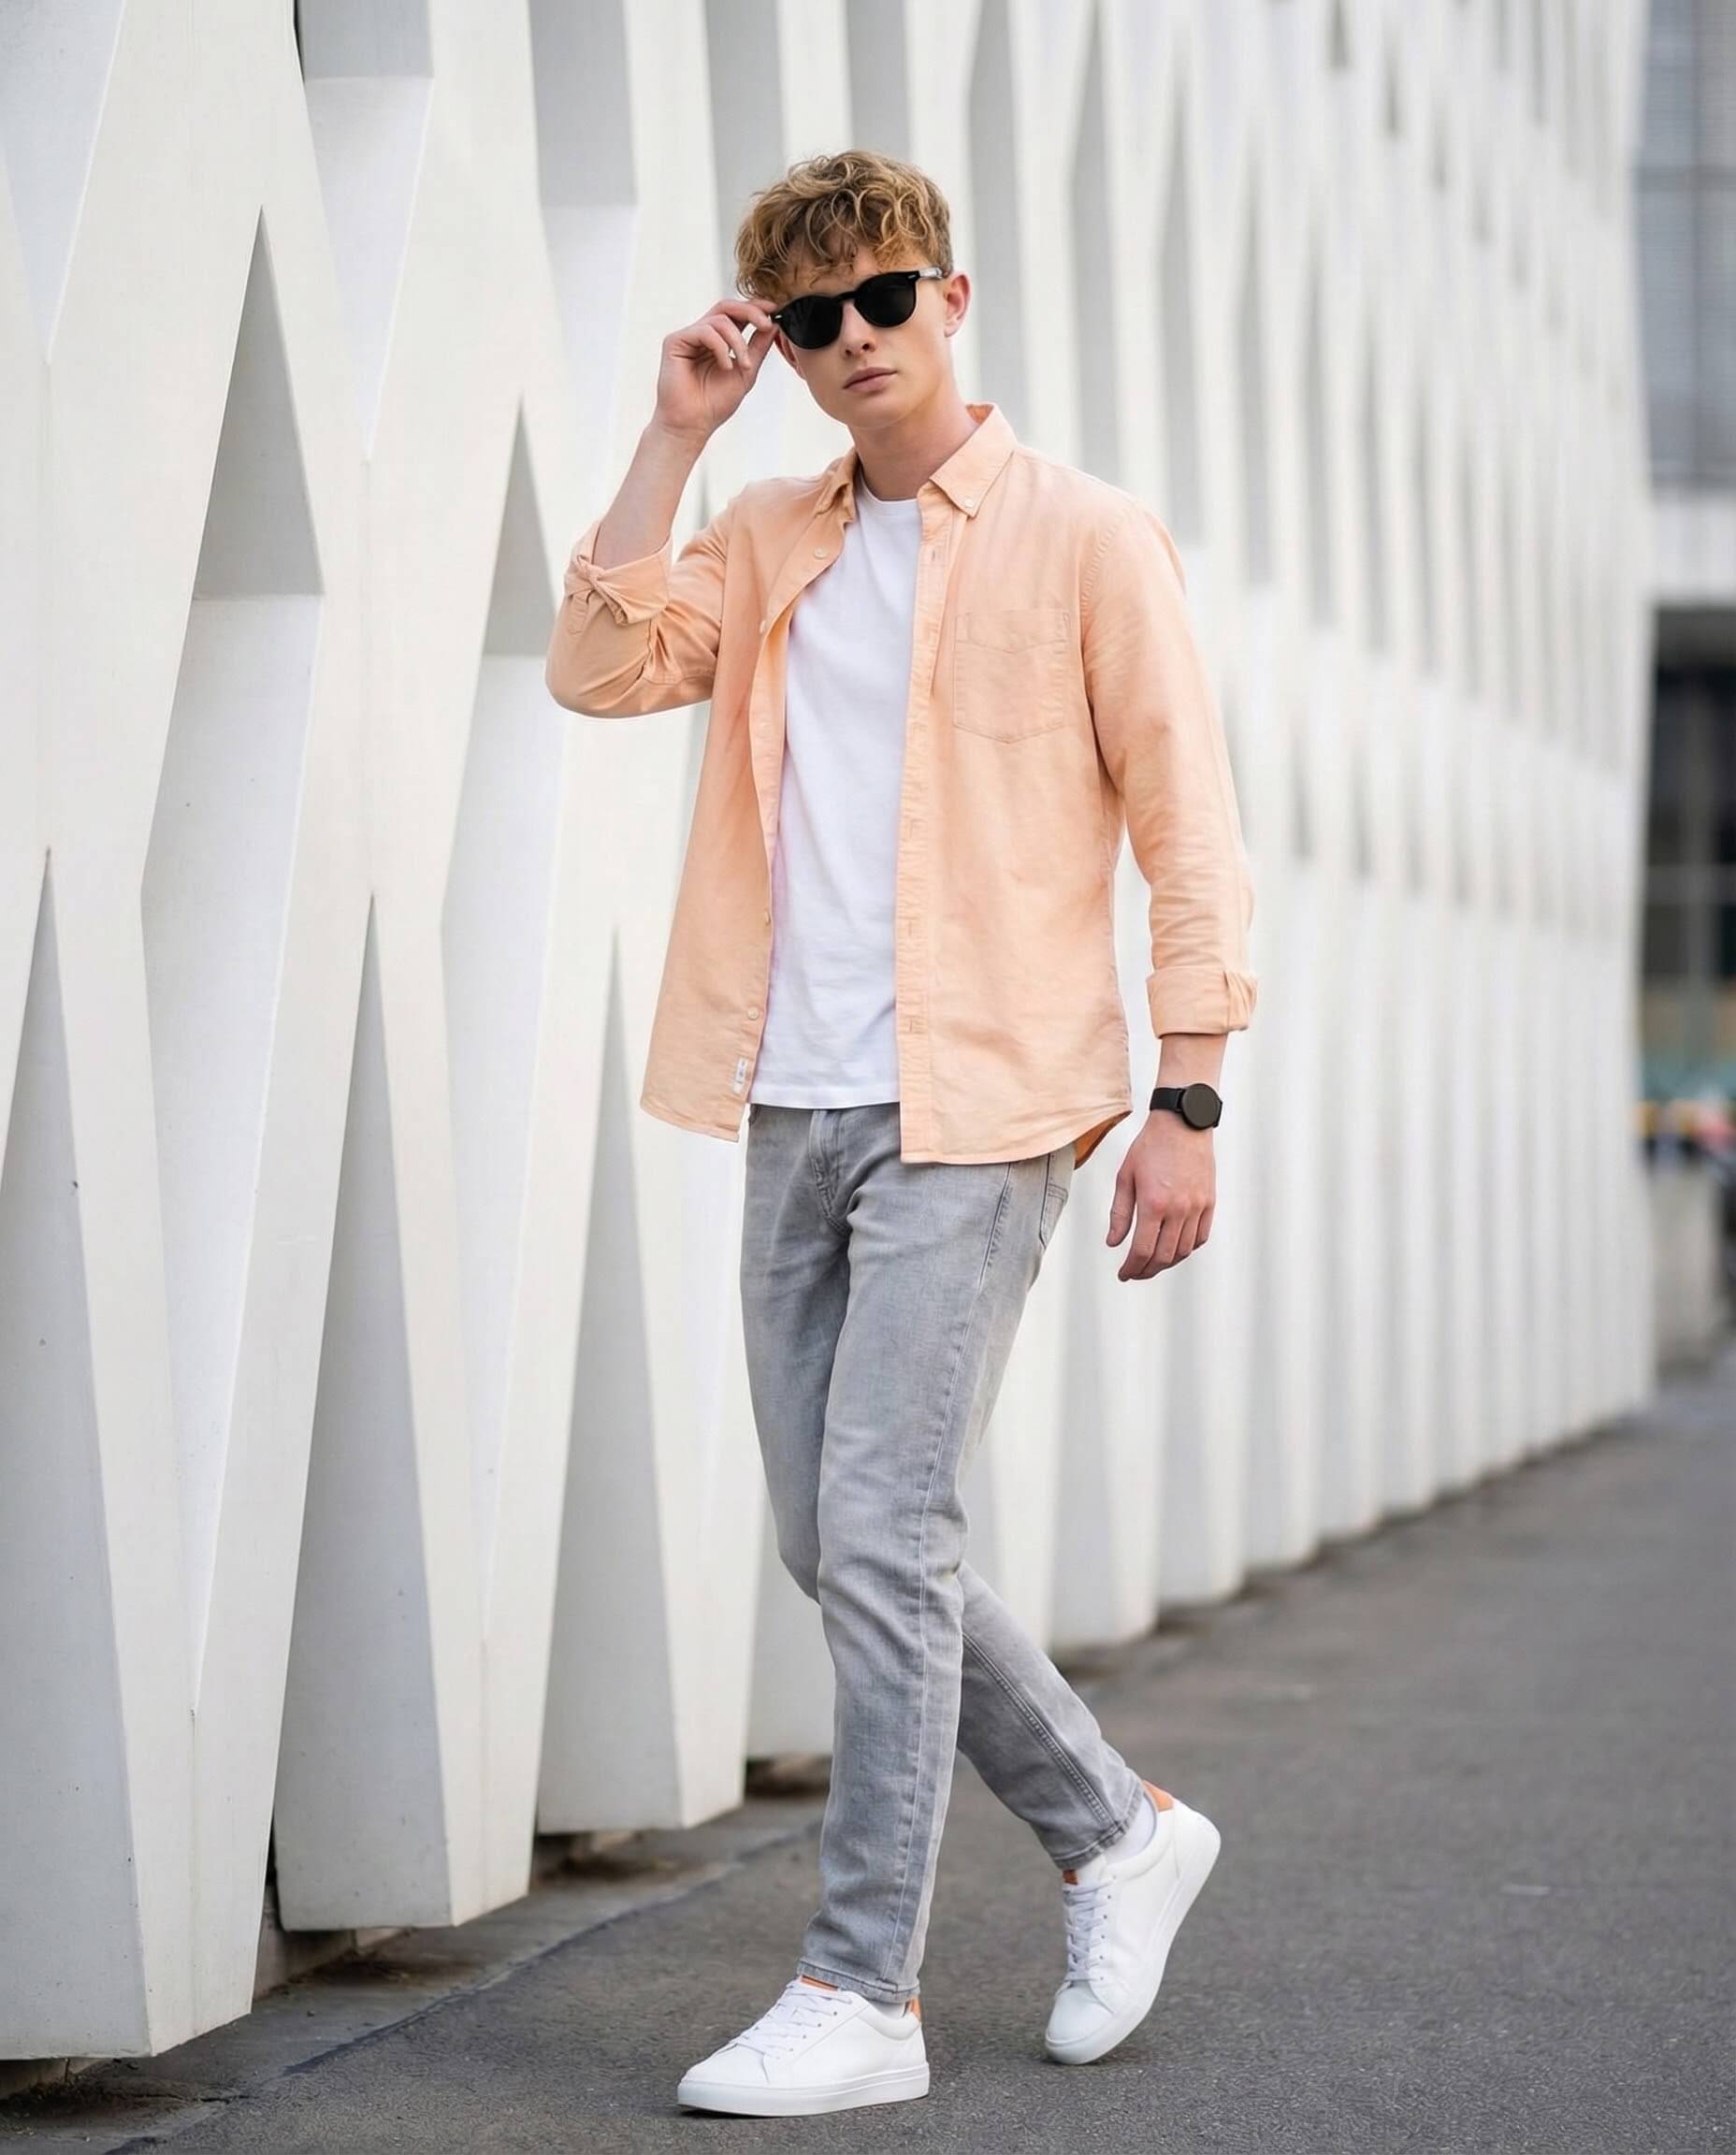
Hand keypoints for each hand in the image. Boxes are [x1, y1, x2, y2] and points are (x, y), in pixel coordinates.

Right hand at [654, 297, 779, 441]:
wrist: (692, 425)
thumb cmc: (715, 404)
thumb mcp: (746, 372)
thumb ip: (758, 347)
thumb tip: (774, 323)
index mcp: (718, 340)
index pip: (736, 314)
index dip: (755, 308)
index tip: (775, 310)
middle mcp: (702, 334)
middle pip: (727, 307)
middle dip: (750, 312)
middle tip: (766, 324)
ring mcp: (688, 337)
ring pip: (719, 319)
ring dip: (738, 341)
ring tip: (745, 365)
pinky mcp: (675, 341)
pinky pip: (705, 331)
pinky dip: (721, 347)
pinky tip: (725, 367)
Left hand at [1105, 1113, 1215, 1280]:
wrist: (1182, 1123)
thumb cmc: (1151, 1146)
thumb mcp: (1125, 1177)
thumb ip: (1120, 1213)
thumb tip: (1113, 1242)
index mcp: (1153, 1203)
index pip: (1143, 1250)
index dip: (1132, 1268)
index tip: (1124, 1274)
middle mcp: (1178, 1209)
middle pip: (1164, 1256)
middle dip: (1147, 1270)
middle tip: (1136, 1272)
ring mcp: (1197, 1206)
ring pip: (1183, 1250)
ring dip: (1167, 1263)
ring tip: (1153, 1263)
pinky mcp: (1209, 1202)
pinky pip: (1201, 1236)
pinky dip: (1187, 1249)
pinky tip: (1175, 1248)